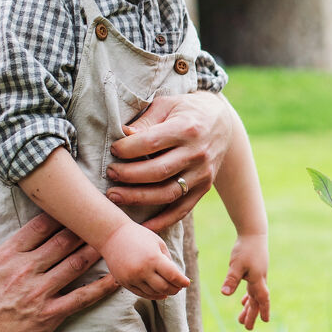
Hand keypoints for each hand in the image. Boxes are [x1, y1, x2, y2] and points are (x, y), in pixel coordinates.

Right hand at [0, 214, 114, 331]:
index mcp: (7, 256)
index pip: (38, 227)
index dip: (59, 214)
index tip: (73, 207)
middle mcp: (26, 270)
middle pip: (62, 241)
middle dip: (82, 227)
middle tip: (101, 217)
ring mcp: (40, 292)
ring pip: (75, 264)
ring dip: (95, 250)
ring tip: (113, 239)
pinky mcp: (50, 314)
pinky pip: (82, 297)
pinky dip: (102, 287)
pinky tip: (117, 277)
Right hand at [101, 222, 190, 299]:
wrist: (112, 236)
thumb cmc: (139, 236)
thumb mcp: (158, 243)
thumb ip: (167, 260)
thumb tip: (176, 277)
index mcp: (153, 258)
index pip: (173, 276)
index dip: (182, 281)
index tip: (187, 283)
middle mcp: (142, 270)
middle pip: (164, 287)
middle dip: (175, 289)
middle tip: (179, 287)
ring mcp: (132, 278)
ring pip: (153, 292)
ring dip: (164, 293)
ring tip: (170, 290)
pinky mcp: (124, 282)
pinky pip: (141, 293)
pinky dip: (152, 295)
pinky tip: (160, 294)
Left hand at [106, 91, 231, 224]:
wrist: (221, 122)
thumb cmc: (186, 111)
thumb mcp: (167, 105)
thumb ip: (146, 121)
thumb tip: (123, 134)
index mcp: (187, 128)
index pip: (151, 143)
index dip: (127, 149)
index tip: (113, 150)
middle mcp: (197, 153)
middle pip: (158, 171)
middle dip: (128, 175)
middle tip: (110, 173)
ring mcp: (202, 173)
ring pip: (168, 193)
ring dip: (138, 198)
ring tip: (115, 196)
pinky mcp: (204, 187)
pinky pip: (182, 209)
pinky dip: (163, 221)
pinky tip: (143, 226)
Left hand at [223, 232, 271, 328]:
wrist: (254, 233)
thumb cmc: (246, 249)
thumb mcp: (236, 265)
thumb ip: (231, 279)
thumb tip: (225, 294)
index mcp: (258, 280)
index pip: (262, 299)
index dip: (264, 310)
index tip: (265, 321)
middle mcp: (260, 280)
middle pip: (257, 301)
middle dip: (252, 314)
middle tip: (246, 328)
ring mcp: (257, 276)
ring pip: (253, 296)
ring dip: (248, 307)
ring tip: (241, 319)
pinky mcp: (254, 271)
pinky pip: (252, 288)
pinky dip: (247, 296)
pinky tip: (243, 300)